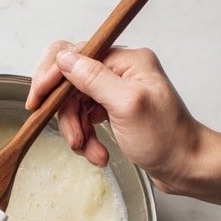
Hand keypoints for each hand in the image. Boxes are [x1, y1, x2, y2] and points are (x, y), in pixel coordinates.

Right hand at [25, 43, 205, 194]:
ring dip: (77, 133)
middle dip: (67, 115)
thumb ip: (93, 79)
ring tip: (90, 151)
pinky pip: (84, 121)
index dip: (52, 77)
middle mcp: (120, 72)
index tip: (37, 101)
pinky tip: (97, 152)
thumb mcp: (126, 105)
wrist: (183, 166)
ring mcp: (116, 92)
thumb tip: (64, 58)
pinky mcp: (113, 111)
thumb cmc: (166, 138)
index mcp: (127, 61)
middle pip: (71, 84)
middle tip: (74, 138)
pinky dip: (86, 140)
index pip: (76, 54)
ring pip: (75, 106)